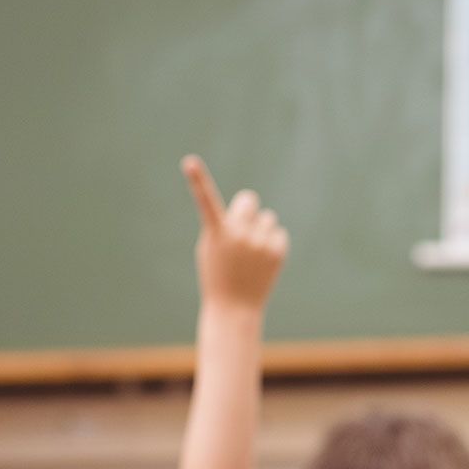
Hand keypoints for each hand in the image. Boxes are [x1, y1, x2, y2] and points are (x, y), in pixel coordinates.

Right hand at [183, 155, 288, 308]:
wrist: (234, 306)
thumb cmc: (217, 273)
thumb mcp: (212, 246)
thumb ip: (225, 224)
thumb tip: (250, 210)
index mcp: (216, 232)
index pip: (206, 200)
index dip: (197, 180)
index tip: (189, 161)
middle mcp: (239, 234)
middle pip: (249, 200)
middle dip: (247, 209)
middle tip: (242, 227)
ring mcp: (260, 242)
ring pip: (267, 218)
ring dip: (261, 229)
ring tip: (252, 252)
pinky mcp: (278, 251)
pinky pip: (278, 232)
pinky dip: (272, 242)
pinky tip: (263, 259)